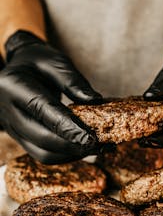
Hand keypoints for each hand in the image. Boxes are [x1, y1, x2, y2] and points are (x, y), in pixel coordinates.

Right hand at [0, 30, 102, 163]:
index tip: (91, 138)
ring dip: (71, 154)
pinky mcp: (20, 138)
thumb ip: (73, 81)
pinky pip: (42, 154)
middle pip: (42, 138)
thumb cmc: (37, 61)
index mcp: (14, 86)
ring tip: (97, 148)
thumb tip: (96, 101)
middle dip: (73, 145)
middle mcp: (8, 111)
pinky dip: (65, 154)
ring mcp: (12, 128)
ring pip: (42, 153)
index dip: (68, 128)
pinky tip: (83, 149)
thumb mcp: (55, 61)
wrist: (17, 69)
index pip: (43, 111)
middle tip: (100, 145)